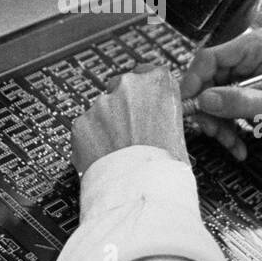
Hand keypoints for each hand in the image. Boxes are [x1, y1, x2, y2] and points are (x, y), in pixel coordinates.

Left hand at [71, 64, 189, 174]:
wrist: (139, 189)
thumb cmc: (166, 165)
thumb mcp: (180, 131)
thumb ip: (164, 112)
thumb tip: (159, 115)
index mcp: (158, 83)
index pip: (148, 72)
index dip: (145, 91)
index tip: (144, 101)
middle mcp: (128, 87)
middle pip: (121, 86)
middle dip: (123, 105)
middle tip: (131, 130)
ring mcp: (101, 104)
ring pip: (101, 108)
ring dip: (107, 123)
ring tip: (118, 149)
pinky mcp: (81, 123)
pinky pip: (85, 127)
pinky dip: (91, 139)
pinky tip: (104, 155)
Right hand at [180, 27, 261, 161]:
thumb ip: (240, 101)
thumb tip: (205, 99)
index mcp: (259, 46)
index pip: (212, 56)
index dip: (195, 80)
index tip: (189, 104)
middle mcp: (248, 58)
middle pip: (207, 79)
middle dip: (208, 110)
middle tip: (213, 130)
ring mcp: (245, 77)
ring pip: (210, 98)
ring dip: (216, 124)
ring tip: (230, 142)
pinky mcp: (243, 95)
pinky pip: (221, 110)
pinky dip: (225, 129)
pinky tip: (237, 144)